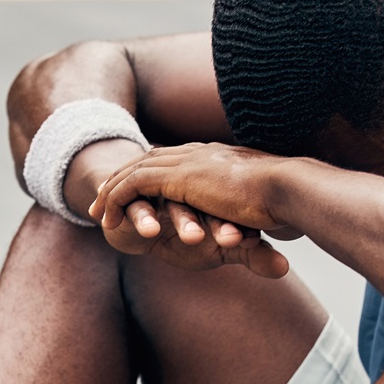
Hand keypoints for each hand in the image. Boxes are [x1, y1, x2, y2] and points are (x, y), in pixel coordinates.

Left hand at [89, 143, 300, 277]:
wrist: (287, 189)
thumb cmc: (287, 203)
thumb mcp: (263, 208)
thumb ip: (256, 215)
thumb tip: (269, 230)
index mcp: (217, 157)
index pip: (176, 159)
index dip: (154, 174)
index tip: (139, 192)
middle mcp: (199, 153)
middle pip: (149, 158)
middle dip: (123, 177)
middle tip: (103, 198)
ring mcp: (187, 161)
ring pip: (135, 170)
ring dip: (112, 190)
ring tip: (96, 213)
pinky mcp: (178, 177)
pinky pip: (134, 185)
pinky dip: (117, 199)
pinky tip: (107, 221)